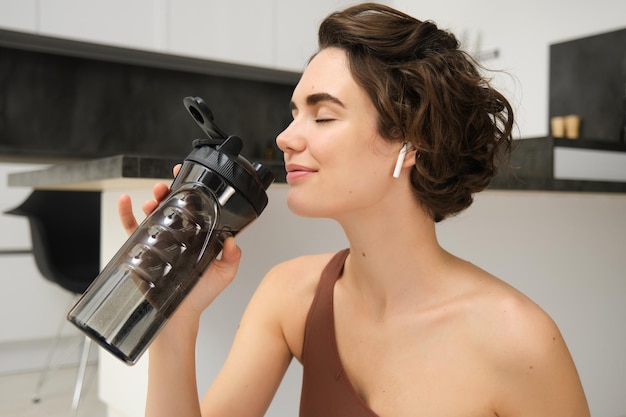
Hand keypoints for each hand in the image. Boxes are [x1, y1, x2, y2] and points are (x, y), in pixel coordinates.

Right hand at [116, 164, 241, 318]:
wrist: (177, 318)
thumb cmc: (199, 297)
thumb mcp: (223, 275)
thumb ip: (231, 258)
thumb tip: (233, 242)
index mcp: (197, 237)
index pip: (195, 208)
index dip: (193, 192)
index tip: (193, 177)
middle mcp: (178, 236)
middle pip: (173, 206)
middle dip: (169, 191)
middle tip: (168, 186)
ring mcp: (160, 242)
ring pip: (153, 214)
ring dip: (152, 200)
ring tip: (154, 196)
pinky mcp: (142, 251)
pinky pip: (131, 229)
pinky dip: (125, 214)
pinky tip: (126, 202)